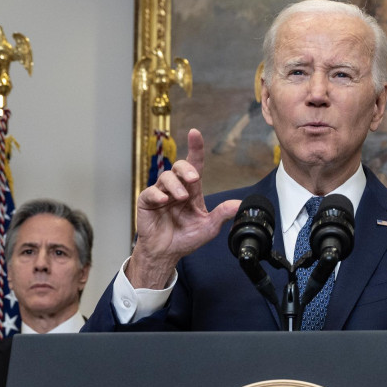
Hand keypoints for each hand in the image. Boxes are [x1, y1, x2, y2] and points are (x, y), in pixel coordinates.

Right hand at [127, 129, 239, 288]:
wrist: (167, 253)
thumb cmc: (185, 238)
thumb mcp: (208, 227)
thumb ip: (222, 215)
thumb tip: (240, 205)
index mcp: (192, 191)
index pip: (194, 164)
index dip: (195, 148)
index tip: (195, 133)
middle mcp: (176, 188)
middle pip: (179, 166)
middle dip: (186, 168)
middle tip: (194, 179)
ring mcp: (161, 193)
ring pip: (165, 176)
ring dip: (175, 184)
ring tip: (181, 198)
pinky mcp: (147, 202)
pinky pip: (150, 192)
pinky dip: (157, 194)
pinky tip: (163, 200)